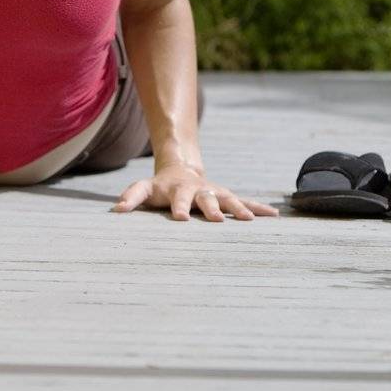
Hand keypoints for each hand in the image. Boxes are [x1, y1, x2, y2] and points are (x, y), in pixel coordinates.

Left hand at [111, 163, 279, 221]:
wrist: (181, 170)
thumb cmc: (160, 187)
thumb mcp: (144, 189)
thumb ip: (131, 196)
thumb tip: (116, 210)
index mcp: (180, 190)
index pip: (178, 200)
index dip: (179, 207)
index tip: (181, 218)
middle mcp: (201, 191)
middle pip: (208, 199)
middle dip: (213, 209)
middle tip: (217, 220)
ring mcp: (216, 193)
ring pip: (230, 200)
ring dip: (240, 209)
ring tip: (250, 220)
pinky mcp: (227, 197)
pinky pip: (246, 202)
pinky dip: (259, 208)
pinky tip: (274, 216)